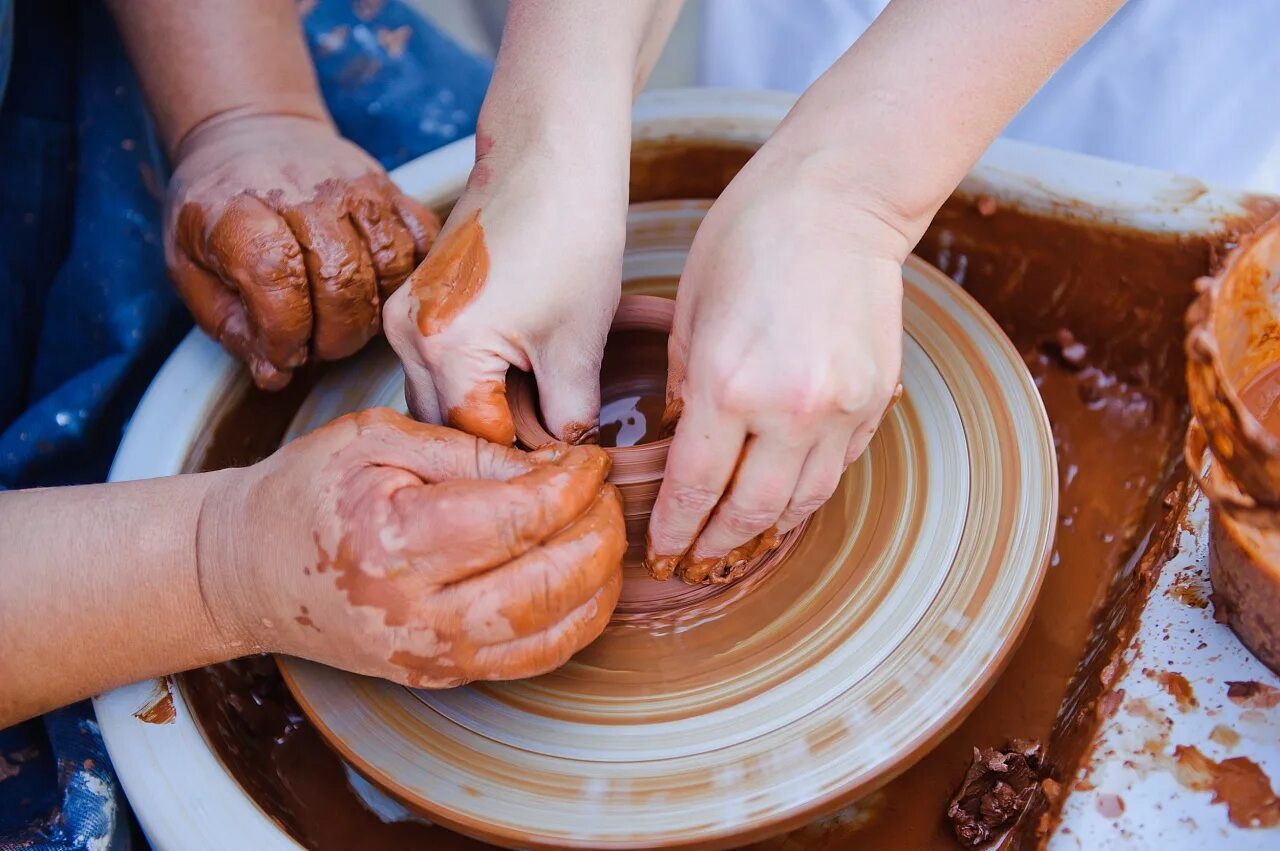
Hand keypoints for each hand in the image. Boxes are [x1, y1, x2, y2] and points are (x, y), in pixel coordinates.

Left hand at [166, 114, 439, 389]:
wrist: (253, 132)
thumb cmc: (219, 210)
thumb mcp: (190, 266)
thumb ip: (228, 324)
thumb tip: (275, 374)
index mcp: (241, 210)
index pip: (276, 278)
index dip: (285, 333)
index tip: (283, 354)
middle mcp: (305, 193)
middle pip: (342, 278)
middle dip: (334, 335)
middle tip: (318, 346)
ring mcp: (357, 188)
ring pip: (390, 265)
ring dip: (374, 312)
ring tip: (346, 321)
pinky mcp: (393, 189)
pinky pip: (423, 241)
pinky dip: (410, 278)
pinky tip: (380, 291)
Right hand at [196, 408, 625, 686]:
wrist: (246, 571)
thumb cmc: (306, 492)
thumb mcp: (376, 439)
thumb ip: (468, 450)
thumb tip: (551, 468)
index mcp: (394, 542)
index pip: (518, 520)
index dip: (572, 486)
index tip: (590, 460)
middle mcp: (416, 613)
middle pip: (549, 584)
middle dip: (599, 533)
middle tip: (606, 493)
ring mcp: (432, 655)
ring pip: (554, 633)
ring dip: (600, 580)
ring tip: (601, 530)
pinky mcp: (442, 675)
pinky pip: (534, 659)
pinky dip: (578, 620)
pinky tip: (585, 578)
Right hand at [383, 138, 626, 444]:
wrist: (550, 156)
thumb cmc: (569, 235)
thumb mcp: (579, 341)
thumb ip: (569, 415)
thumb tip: (566, 456)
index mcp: (440, 347)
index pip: (478, 440)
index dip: (528, 458)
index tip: (568, 468)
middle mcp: (403, 335)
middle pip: (448, 425)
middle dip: (502, 442)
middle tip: (561, 446)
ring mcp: (401, 317)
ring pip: (440, 400)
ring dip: (487, 414)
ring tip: (546, 411)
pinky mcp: (414, 304)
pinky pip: (438, 368)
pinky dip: (476, 384)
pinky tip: (524, 378)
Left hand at [645, 149, 904, 583]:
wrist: (841, 198)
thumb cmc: (751, 235)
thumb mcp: (689, 307)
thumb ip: (685, 383)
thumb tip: (685, 435)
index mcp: (730, 385)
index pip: (696, 486)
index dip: (676, 527)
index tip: (662, 548)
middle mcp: (792, 410)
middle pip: (752, 511)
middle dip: (718, 542)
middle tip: (697, 556)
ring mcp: (843, 408)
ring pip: (804, 500)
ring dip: (767, 527)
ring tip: (739, 539)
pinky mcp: (876, 397)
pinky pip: (840, 466)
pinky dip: (808, 489)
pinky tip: (785, 494)